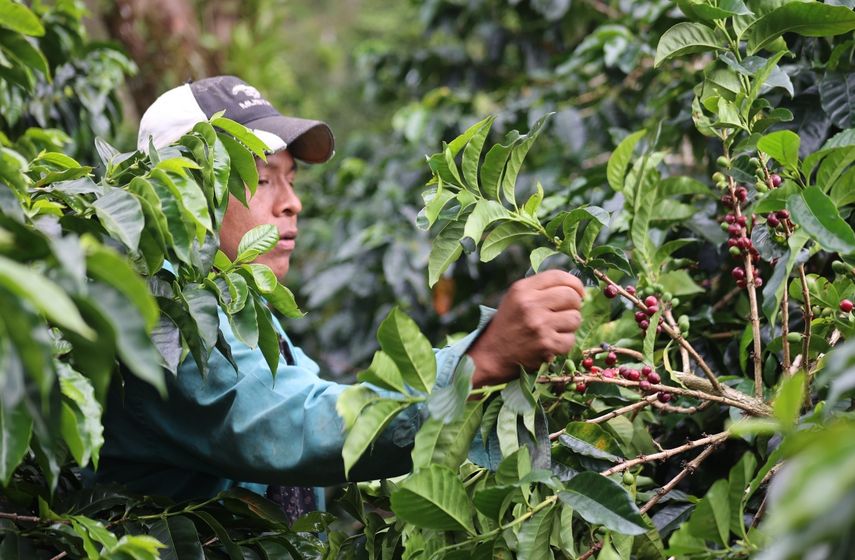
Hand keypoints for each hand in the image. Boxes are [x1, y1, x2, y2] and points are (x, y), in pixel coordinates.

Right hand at [468, 270, 584, 386]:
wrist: (490, 355)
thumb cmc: (507, 325)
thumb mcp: (515, 299)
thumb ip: (540, 290)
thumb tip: (575, 289)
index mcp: (522, 289)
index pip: (559, 276)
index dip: (575, 283)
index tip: (579, 292)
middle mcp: (530, 304)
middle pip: (572, 296)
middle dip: (575, 305)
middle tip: (566, 313)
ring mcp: (539, 325)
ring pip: (575, 318)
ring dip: (569, 325)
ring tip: (555, 330)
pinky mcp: (546, 345)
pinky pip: (571, 339)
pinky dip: (564, 343)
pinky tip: (551, 344)